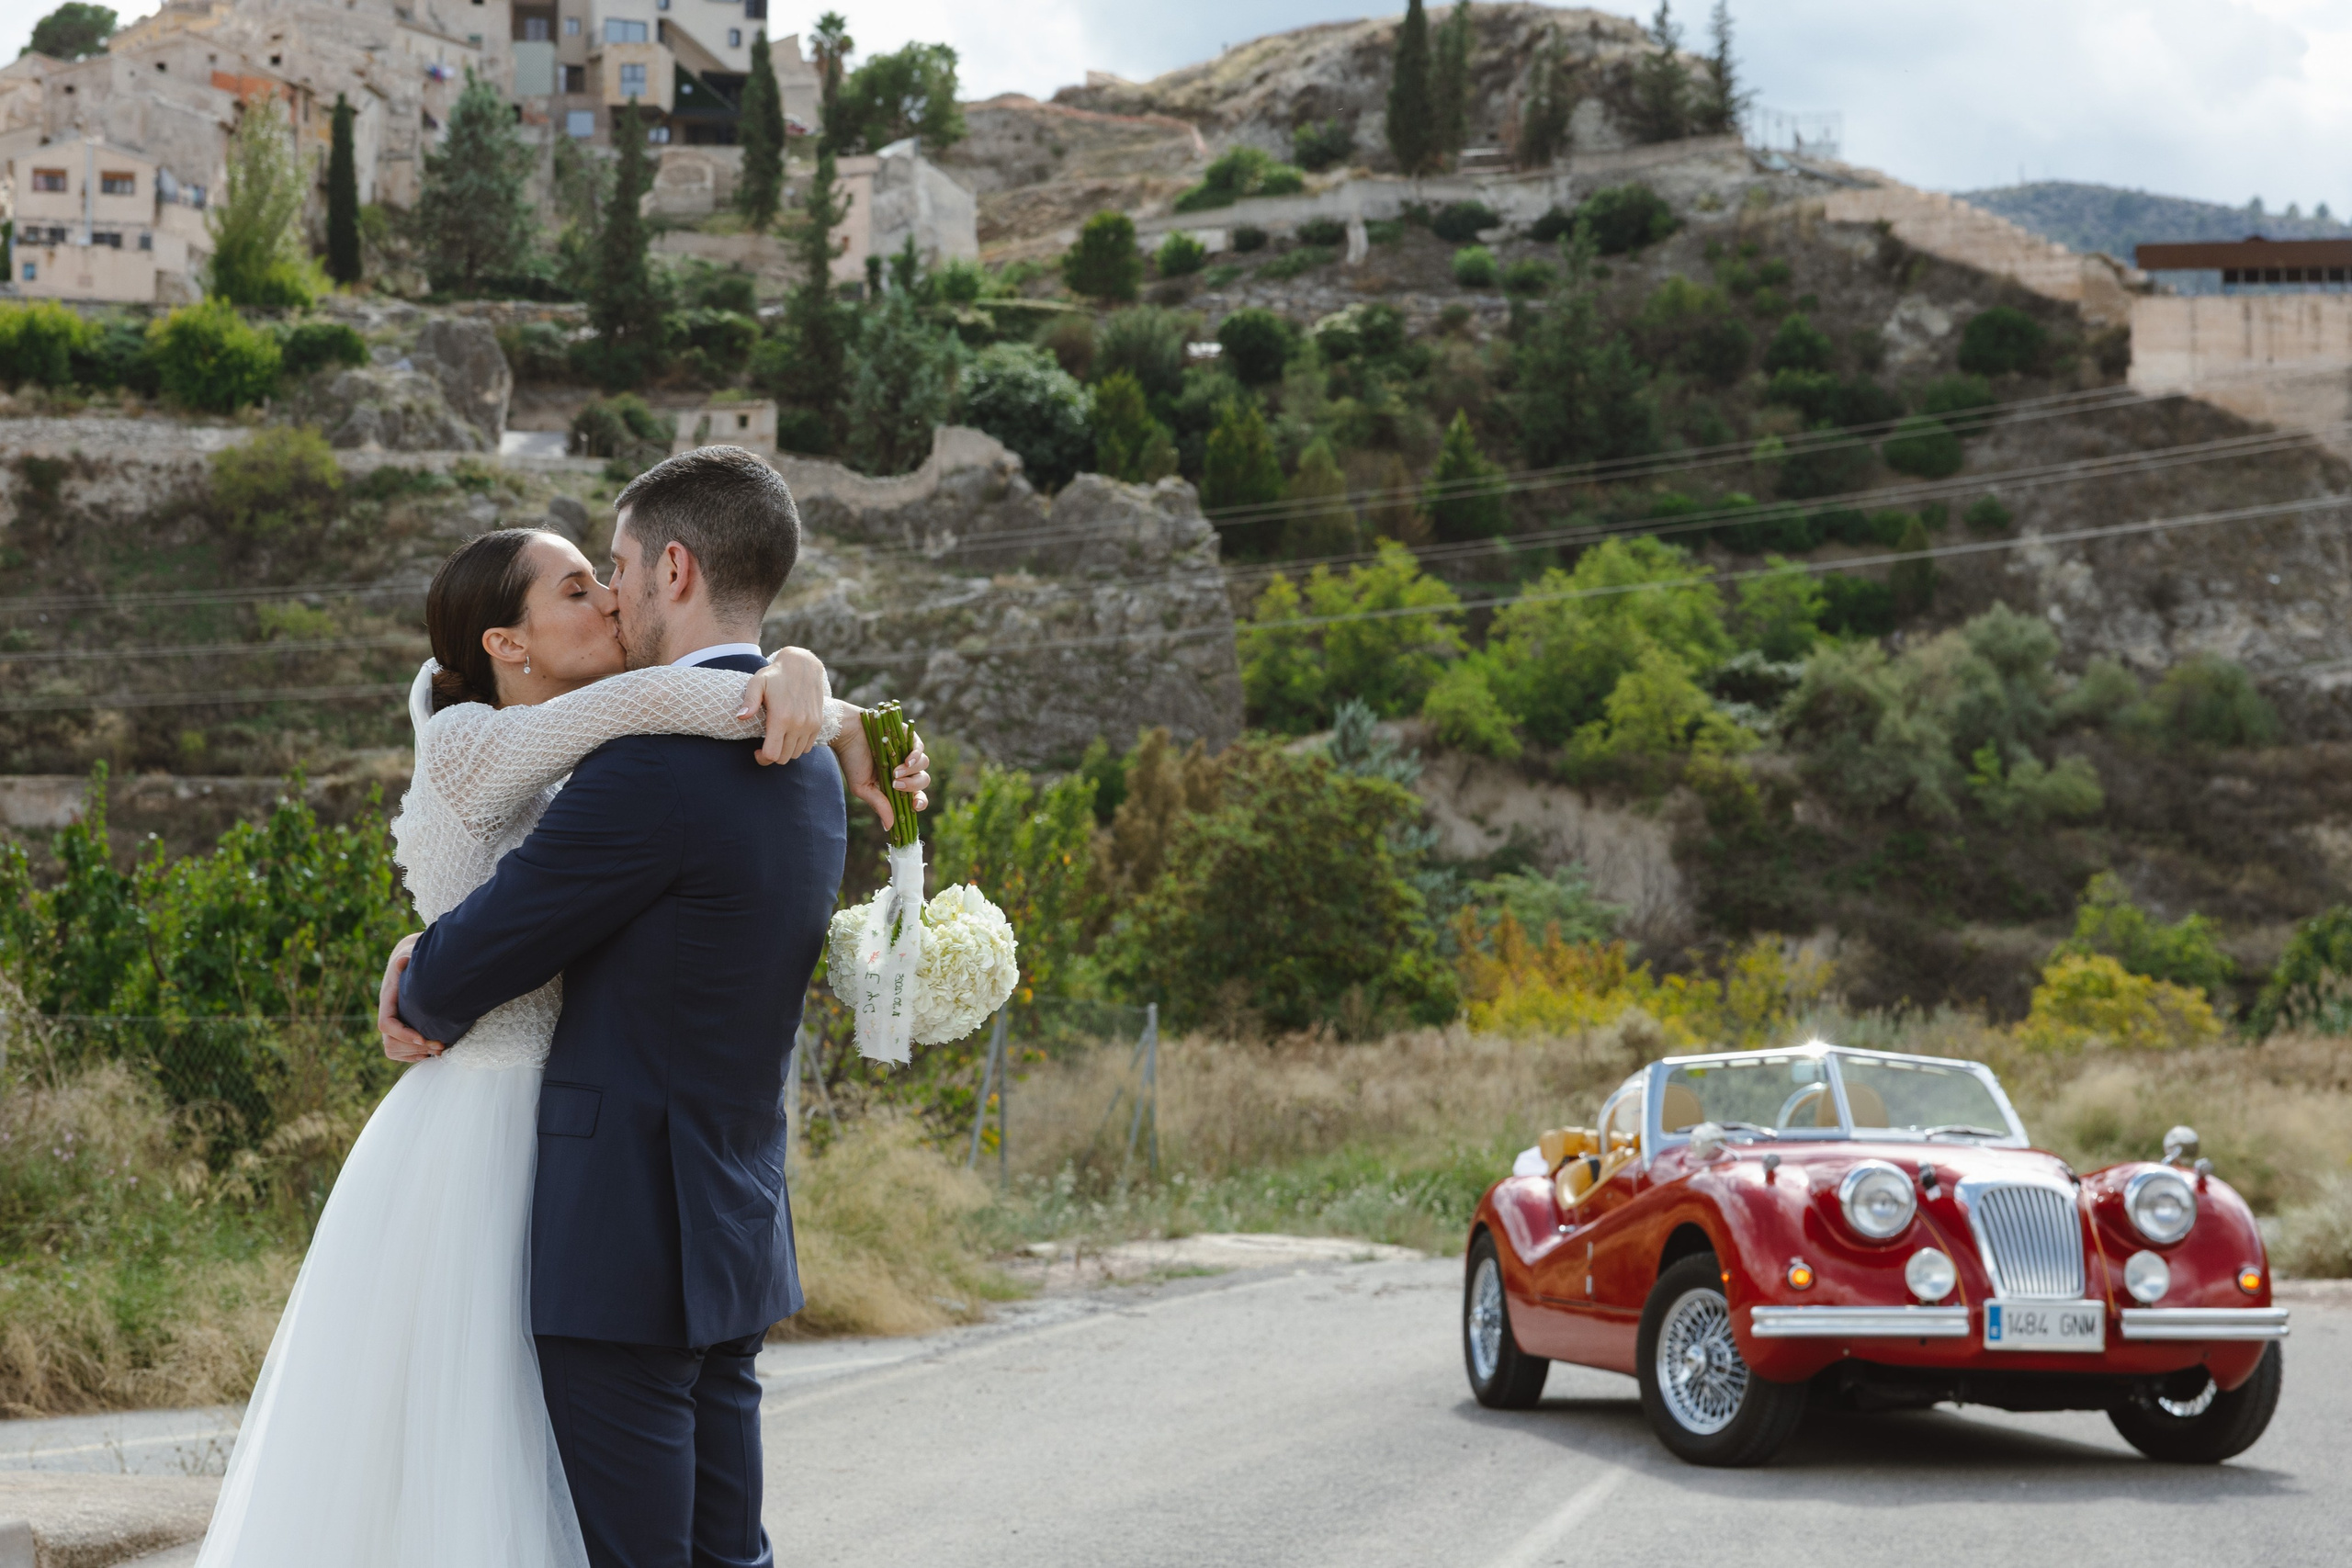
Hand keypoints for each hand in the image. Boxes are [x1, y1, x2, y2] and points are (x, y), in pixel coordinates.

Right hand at [378, 932, 444, 1061]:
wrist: (407, 962)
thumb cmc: (410, 959)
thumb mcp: (407, 956)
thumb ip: (405, 958)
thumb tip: (402, 960)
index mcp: (387, 1000)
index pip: (386, 1024)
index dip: (403, 1034)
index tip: (423, 1038)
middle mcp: (387, 1014)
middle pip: (390, 1042)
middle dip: (415, 1047)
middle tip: (440, 1046)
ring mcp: (392, 1024)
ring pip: (394, 1049)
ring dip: (416, 1052)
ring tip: (438, 1048)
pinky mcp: (399, 1031)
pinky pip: (399, 1052)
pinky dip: (413, 1056)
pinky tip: (429, 1052)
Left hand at [740, 647, 827, 765]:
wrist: (803, 665)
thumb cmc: (776, 674)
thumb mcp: (757, 682)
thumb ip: (749, 701)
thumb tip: (740, 717)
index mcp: (781, 717)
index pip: (772, 754)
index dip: (762, 758)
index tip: (756, 751)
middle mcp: (798, 724)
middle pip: (783, 758)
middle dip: (772, 756)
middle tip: (764, 747)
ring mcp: (810, 725)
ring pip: (796, 754)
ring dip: (785, 751)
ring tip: (777, 740)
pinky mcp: (817, 723)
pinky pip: (807, 747)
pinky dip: (797, 746)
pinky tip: (789, 735)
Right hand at [831, 713, 930, 831]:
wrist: (845, 733)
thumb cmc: (851, 760)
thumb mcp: (863, 788)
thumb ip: (879, 805)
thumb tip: (889, 827)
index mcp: (896, 782)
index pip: (916, 795)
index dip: (920, 802)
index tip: (914, 805)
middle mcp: (905, 767)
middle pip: (923, 780)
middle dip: (912, 785)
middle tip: (895, 784)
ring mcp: (907, 750)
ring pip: (923, 764)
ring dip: (911, 771)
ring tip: (895, 771)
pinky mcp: (907, 735)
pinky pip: (920, 748)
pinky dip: (915, 756)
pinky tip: (906, 761)